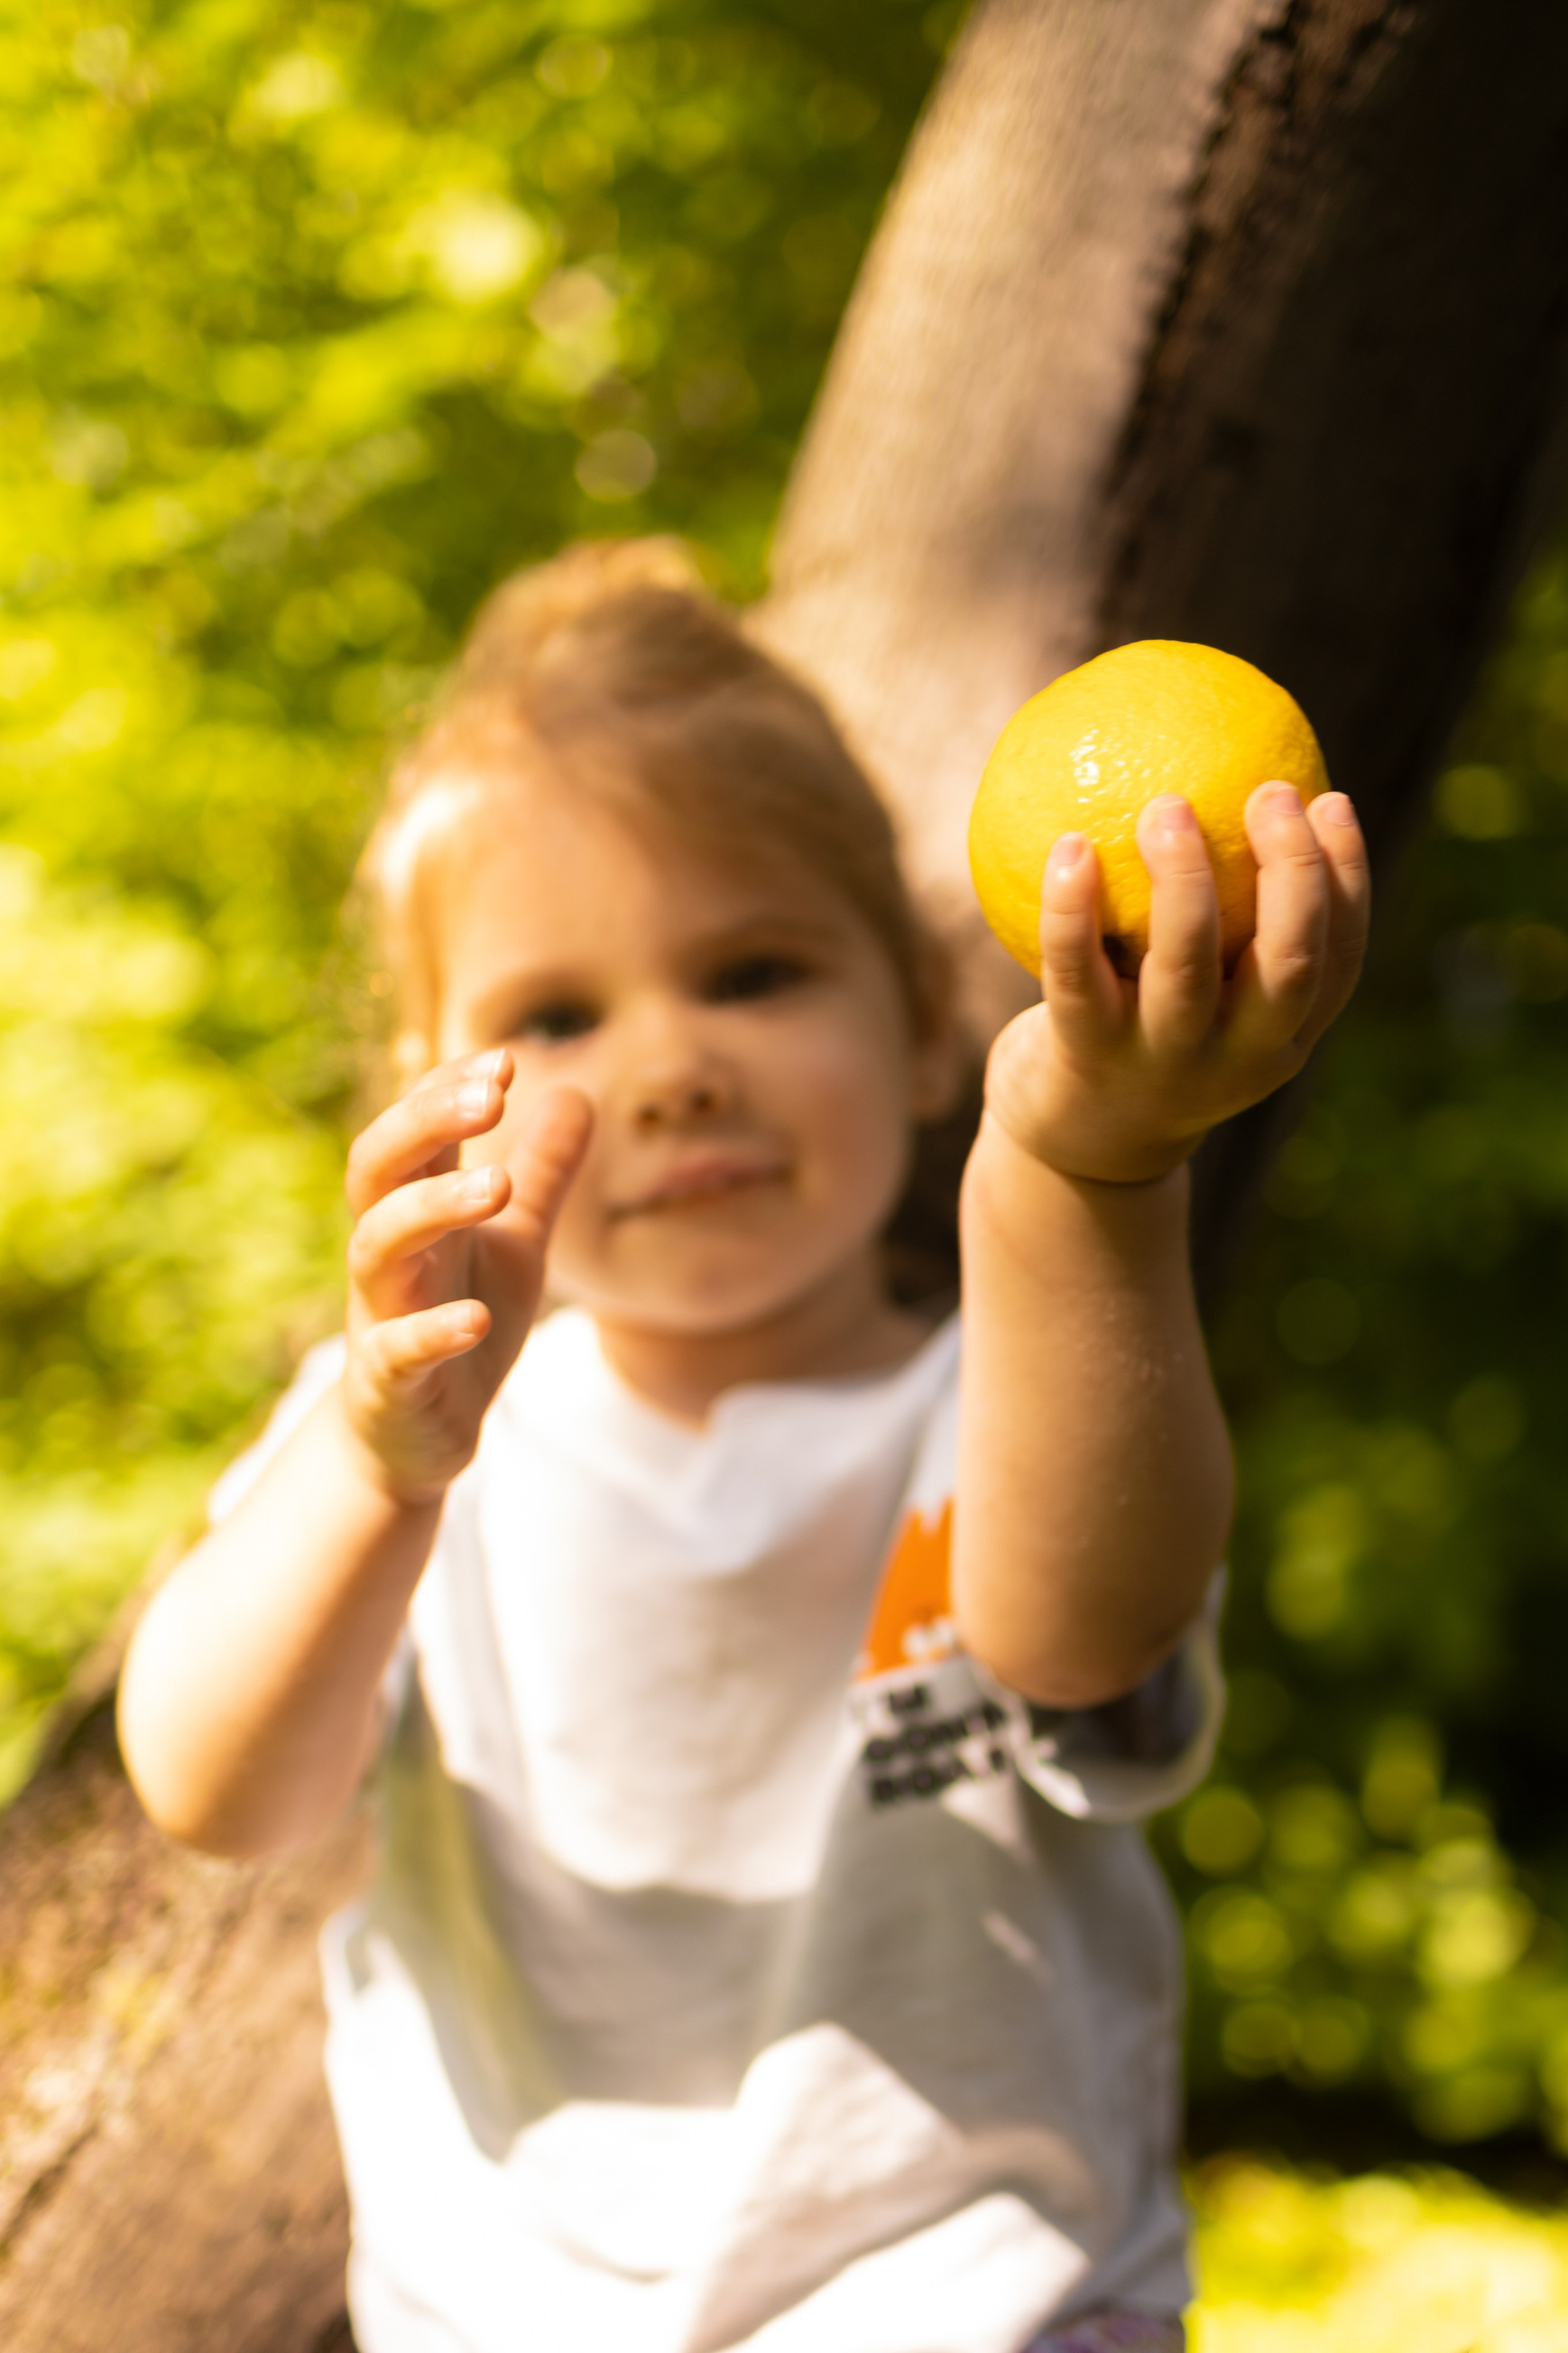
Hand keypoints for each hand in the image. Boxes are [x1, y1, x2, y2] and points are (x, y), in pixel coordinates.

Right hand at [340, 1052, 591, 1502]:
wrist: (419, 1435)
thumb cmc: (460, 1319)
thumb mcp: (516, 1241)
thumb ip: (542, 1173)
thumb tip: (576, 1093)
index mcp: (414, 1208)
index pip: (412, 1129)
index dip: (445, 1089)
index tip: (503, 1060)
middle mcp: (387, 1250)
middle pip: (376, 1167)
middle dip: (424, 1122)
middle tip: (489, 1096)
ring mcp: (379, 1313)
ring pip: (377, 1244)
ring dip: (431, 1208)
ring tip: (494, 1186)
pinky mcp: (386, 1381)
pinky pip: (394, 1348)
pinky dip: (431, 1330)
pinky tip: (477, 1317)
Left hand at [984, 784, 1369, 1184]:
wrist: (1080, 1149)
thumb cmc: (1151, 1039)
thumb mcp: (1209, 997)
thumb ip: (1233, 924)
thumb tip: (1232, 791)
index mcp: (1283, 1037)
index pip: (1340, 958)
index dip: (1348, 879)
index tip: (1331, 800)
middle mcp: (1238, 1058)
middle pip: (1288, 964)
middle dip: (1292, 872)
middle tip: (1269, 791)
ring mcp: (1163, 1063)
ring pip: (1187, 968)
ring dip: (1183, 879)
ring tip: (1167, 805)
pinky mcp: (1088, 1059)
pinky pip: (1078, 974)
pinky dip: (1072, 910)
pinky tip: (1069, 846)